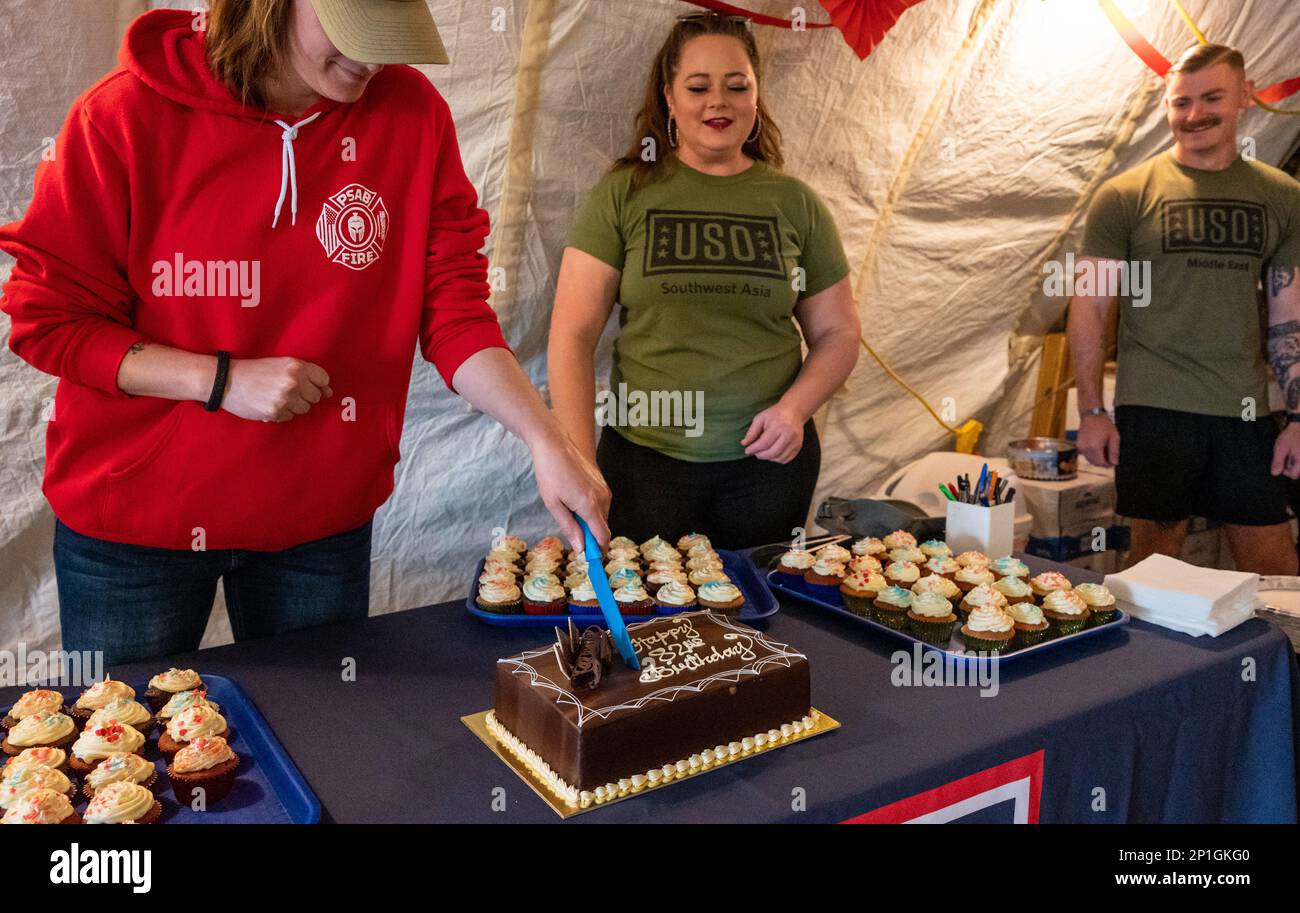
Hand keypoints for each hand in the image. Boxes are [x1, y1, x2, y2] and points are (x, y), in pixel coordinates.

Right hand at [221, 357, 332, 421]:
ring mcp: (285, 398)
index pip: (323, 379)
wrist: (227, 381)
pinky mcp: (276, 412)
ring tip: (278, 397)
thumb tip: (329, 392)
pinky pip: (290, 417)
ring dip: (294, 406)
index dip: (317, 384)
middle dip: (305, 395)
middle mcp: (293, 381)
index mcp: (296, 366)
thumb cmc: (256, 371)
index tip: (308, 384)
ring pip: (305, 409)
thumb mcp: (281, 365)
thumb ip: (306, 375)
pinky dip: (282, 413)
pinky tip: (270, 404)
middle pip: (316, 396)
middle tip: (287, 390)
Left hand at [529, 430, 611, 552]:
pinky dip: (590, 510)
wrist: (554, 445)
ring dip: (589, 522)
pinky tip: (573, 501)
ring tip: (568, 512)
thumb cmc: (550, 474)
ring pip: (601, 516)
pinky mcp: (602, 483)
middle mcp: (603, 498)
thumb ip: (569, 527)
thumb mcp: (554, 505)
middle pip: (602, 527)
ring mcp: (604, 489)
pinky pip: (600, 504)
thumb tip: (580, 548)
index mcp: (590, 506)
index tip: (591, 561)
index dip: (599, 551)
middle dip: (591, 537)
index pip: (603, 536)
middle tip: (573, 536)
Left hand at [740, 402, 805, 462]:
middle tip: (755, 452)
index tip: (747, 450)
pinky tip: (772, 453)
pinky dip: (776, 459)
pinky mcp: (798, 447)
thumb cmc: (775, 414)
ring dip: (768, 458)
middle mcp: (789, 435)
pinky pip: (786, 459)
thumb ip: (752, 431)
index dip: (754, 449)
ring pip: (779, 458)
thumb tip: (744, 443)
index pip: (764, 443)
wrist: (794, 411)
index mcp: (779, 426)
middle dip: (760, 455)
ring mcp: (796, 442)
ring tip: (763, 452)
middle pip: (772, 452)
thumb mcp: (760, 418)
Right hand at [1077, 413, 1118, 466]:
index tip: (1112, 462)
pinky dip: (1092, 455)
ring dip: (1097, 459)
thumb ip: (1114, 451)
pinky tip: (1097, 448)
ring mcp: (1081, 447)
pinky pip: (1086, 455)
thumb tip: (1114, 463)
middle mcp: (1086, 449)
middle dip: (1102, 463)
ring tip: (1103, 452)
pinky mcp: (1079, 445)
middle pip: (1095, 463)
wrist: (1092, 415)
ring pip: (1090, 460)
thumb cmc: (1104, 424)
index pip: (1101, 463)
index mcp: (1095, 447)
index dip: (1108, 464)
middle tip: (1109, 458)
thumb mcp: (1114, 437)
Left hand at [1271, 422, 1299, 478]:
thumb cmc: (1291, 435)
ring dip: (1294, 462)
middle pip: (1298, 471)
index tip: (1282, 464)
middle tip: (1287, 456)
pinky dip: (1297, 457)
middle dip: (1291, 466)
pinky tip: (1295, 450)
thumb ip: (1278, 461)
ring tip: (1291, 452)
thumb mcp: (1281, 448)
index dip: (1285, 472)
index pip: (1294, 475)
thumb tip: (1275, 473)